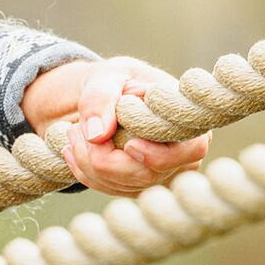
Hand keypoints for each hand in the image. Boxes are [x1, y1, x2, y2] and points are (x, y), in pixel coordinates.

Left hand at [20, 56, 210, 196]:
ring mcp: (159, 174)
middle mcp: (181, 154)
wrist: (105, 96)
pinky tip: (72, 149)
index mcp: (187, 121)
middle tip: (76, 130)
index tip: (129, 145)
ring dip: (87, 162)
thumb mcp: (106, 77)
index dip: (158, 154)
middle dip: (103, 159)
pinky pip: (108, 187)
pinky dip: (84, 171)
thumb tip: (97, 135)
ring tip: (73, 131)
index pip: (191, 150)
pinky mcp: (136, 185)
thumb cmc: (116, 80)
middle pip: (146, 175)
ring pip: (122, 185)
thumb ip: (101, 98)